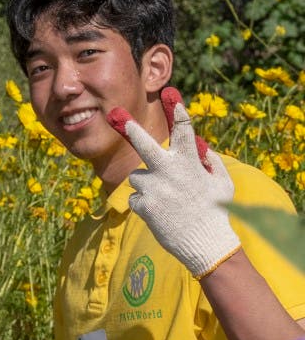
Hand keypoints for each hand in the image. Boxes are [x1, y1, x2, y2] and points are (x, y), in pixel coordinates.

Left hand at [107, 87, 239, 277]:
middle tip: (117, 115)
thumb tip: (201, 148)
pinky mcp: (144, 206)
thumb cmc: (217, 211)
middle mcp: (170, 171)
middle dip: (131, 129)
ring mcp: (155, 189)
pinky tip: (160, 213)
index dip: (178, 112)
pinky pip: (135, 197)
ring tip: (165, 200)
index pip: (184, 131)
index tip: (171, 95)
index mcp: (190, 162)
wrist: (206, 244)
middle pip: (144, 145)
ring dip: (145, 184)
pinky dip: (144, 204)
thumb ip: (211, 162)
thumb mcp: (222, 182)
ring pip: (136, 176)